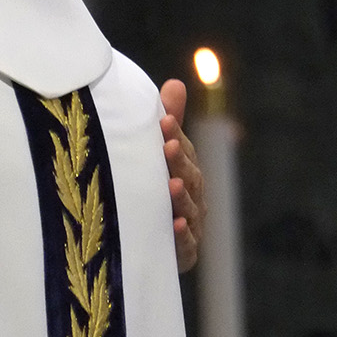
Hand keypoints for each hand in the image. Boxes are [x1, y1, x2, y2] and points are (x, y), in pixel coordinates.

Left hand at [160, 79, 205, 272]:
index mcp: (186, 173)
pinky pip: (185, 245)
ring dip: (182, 197)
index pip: (182, 152)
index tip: (163, 121)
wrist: (144, 246)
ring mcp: (190, 226)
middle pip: (190, 178)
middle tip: (167, 146)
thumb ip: (169, 124)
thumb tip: (175, 83)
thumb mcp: (157, 157)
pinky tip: (177, 224)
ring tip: (172, 185)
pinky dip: (182, 235)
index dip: (175, 136)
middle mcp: (192, 198)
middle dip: (179, 162)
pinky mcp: (183, 254)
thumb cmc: (154, 192)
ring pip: (190, 209)